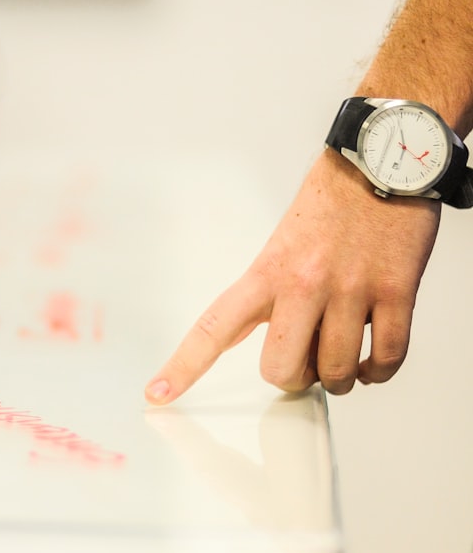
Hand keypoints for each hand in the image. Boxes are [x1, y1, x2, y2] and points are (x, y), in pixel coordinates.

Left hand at [145, 149, 441, 404]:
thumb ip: (269, 294)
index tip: (156, 395)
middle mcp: (303, 283)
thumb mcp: (282, 245)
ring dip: (339, 377)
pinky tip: (370, 360)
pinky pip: (386, 358)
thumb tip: (262, 343)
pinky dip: (377, 371)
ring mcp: (351, 288)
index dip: (183, 366)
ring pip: (336, 372)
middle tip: (304, 361)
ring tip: (342, 356)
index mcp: (266, 272)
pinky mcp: (396, 290)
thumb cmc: (332, 204)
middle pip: (281, 369)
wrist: (386, 157)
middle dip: (293, 378)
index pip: (213, 328)